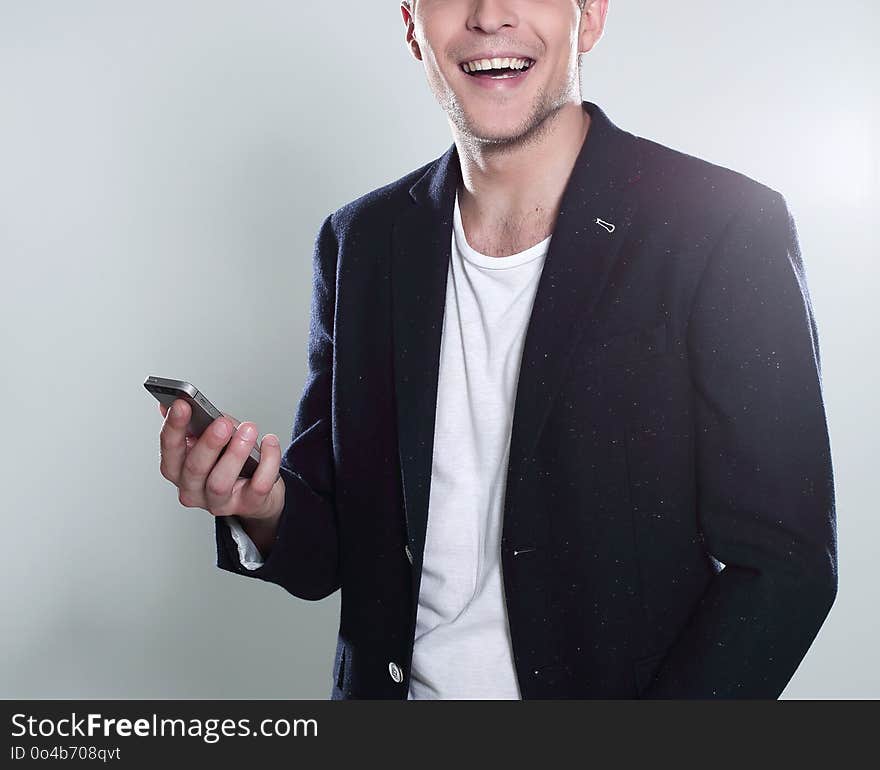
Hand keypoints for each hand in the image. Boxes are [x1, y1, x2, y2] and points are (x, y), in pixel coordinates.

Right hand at [157, 398, 284, 522]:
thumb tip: (179, 403)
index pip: (169, 450)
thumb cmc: (231, 461)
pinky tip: (270, 442)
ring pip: (221, 482)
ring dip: (236, 453)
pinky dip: (267, 461)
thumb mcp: (213, 440)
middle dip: (209, 443)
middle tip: (222, 423)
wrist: (260, 492)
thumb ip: (198, 424)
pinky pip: (258, 485)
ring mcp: (219, 502)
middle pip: (194, 469)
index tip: (181, 405)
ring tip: (248, 429)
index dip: (174, 427)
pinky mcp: (249, 505)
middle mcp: (193, 490)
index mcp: (179, 470)